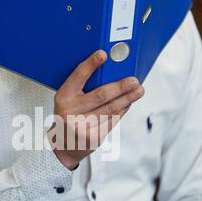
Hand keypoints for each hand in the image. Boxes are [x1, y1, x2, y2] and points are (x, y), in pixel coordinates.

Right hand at [49, 50, 144, 169]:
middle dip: (120, 86)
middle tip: (134, 80)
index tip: (103, 54)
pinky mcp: (93, 137)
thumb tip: (111, 74)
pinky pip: (112, 121)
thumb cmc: (69, 117)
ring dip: (127, 98)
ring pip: (110, 109)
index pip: (78, 77)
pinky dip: (122, 111)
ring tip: (138, 90)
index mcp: (63, 97)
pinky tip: (128, 104)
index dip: (91, 65)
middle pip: (100, 95)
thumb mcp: (69, 101)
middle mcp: (70, 111)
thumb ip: (84, 89)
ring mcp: (81, 126)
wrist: (64, 146)